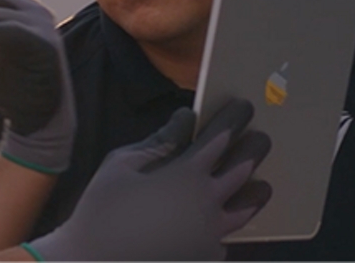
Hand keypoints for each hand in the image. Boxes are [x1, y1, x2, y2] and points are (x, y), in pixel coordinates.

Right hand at [28, 98, 271, 260]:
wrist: (92, 262)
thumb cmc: (101, 209)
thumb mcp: (122, 165)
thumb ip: (159, 141)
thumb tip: (186, 118)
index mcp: (185, 175)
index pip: (220, 138)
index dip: (234, 118)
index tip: (244, 106)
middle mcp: (206, 204)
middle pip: (244, 170)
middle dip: (255, 149)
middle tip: (262, 138)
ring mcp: (209, 237)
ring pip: (245, 210)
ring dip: (255, 192)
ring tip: (262, 185)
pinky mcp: (203, 258)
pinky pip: (225, 241)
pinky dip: (228, 229)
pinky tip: (223, 228)